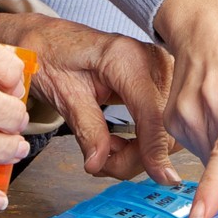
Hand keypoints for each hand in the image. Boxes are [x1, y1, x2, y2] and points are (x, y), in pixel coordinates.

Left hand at [0, 10, 177, 183]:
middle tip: (103, 167)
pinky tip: (118, 143)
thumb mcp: (63, 94)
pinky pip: (162, 121)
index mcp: (125, 58)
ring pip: (167, 128)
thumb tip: (100, 163)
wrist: (50, 39)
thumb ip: (86, 129)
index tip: (161, 178)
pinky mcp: (157, 82)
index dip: (156, 149)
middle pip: (165, 124)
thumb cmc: (52, 55)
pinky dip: (143, 142)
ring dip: (141, 153)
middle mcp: (150, 60)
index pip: (152, 112)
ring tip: (106, 153)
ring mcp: (159, 70)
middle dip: (138, 156)